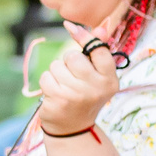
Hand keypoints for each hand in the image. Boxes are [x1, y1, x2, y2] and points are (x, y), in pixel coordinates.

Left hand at [37, 15, 122, 137]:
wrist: (73, 128)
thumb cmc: (85, 96)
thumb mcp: (97, 77)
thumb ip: (99, 52)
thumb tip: (101, 27)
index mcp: (109, 80)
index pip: (99, 49)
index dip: (84, 36)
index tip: (70, 27)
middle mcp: (96, 88)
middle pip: (72, 56)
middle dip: (68, 62)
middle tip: (72, 77)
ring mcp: (77, 95)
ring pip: (57, 66)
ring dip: (56, 73)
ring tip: (64, 87)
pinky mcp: (59, 100)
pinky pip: (46, 77)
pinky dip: (47, 83)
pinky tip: (55, 94)